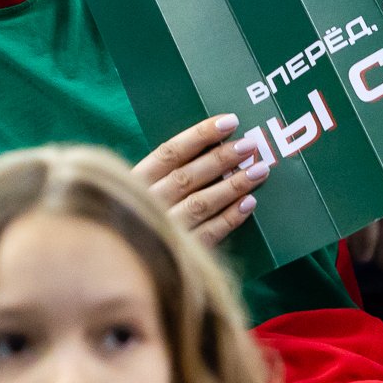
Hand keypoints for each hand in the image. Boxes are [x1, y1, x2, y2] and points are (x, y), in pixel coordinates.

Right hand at [133, 113, 268, 245]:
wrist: (123, 260)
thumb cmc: (135, 213)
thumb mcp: (136, 187)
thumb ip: (164, 171)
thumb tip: (211, 145)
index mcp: (134, 182)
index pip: (169, 153)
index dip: (200, 135)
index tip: (229, 122)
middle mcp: (147, 204)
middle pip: (187, 176)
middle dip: (221, 159)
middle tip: (250, 145)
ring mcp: (163, 230)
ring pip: (200, 204)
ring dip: (232, 186)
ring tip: (259, 171)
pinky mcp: (179, 254)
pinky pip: (209, 234)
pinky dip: (230, 218)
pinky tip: (249, 204)